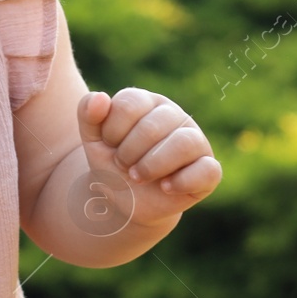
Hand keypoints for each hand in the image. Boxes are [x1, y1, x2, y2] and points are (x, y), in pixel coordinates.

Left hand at [76, 87, 220, 230]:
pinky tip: (164, 187)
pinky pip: (208, 170)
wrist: (125, 200)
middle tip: (122, 165)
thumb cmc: (112, 163)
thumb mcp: (93, 140)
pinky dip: (182, 181)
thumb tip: (99, 97)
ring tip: (138, 177)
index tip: (109, 145)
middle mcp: (175, 116)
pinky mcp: (208, 170)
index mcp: (147, 102)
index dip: (113, 130)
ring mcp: (195, 141)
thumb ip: (88, 114)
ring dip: (153, 165)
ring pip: (185, 142)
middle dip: (129, 151)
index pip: (131, 102)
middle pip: (155, 125)